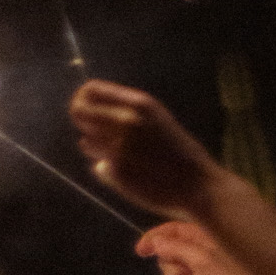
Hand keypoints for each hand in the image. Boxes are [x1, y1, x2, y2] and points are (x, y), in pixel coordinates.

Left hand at [69, 81, 218, 217]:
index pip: (91, 90)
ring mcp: (119, 146)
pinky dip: (106, 167)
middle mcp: (126, 121)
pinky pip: (98, 165)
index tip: (83, 109)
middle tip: (90, 131)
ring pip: (86, 140)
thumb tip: (96, 115)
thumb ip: (128, 113)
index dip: (81, 99)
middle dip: (80, 121)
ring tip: (120, 154)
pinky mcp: (117, 171)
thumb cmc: (178, 152)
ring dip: (94, 146)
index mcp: (139, 103)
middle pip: (79, 112)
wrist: (196, 184)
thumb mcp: (157, 120)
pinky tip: (127, 172)